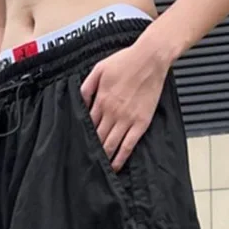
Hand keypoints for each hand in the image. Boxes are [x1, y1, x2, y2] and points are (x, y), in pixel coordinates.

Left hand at [80, 38, 171, 171]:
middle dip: (91, 151)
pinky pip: (128, 146)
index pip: (87, 125)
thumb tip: (79, 102)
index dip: (82, 137)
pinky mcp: (140, 124)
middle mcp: (111, 113)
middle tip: (85, 163)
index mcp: (100, 100)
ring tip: (98, 170)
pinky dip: (120, 158)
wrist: (150, 58)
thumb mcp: (99, 69)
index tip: (78, 147)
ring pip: (110, 145)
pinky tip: (115, 166)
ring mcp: (126, 120)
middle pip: (97, 138)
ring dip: (104, 159)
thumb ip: (87, 87)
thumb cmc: (125, 61)